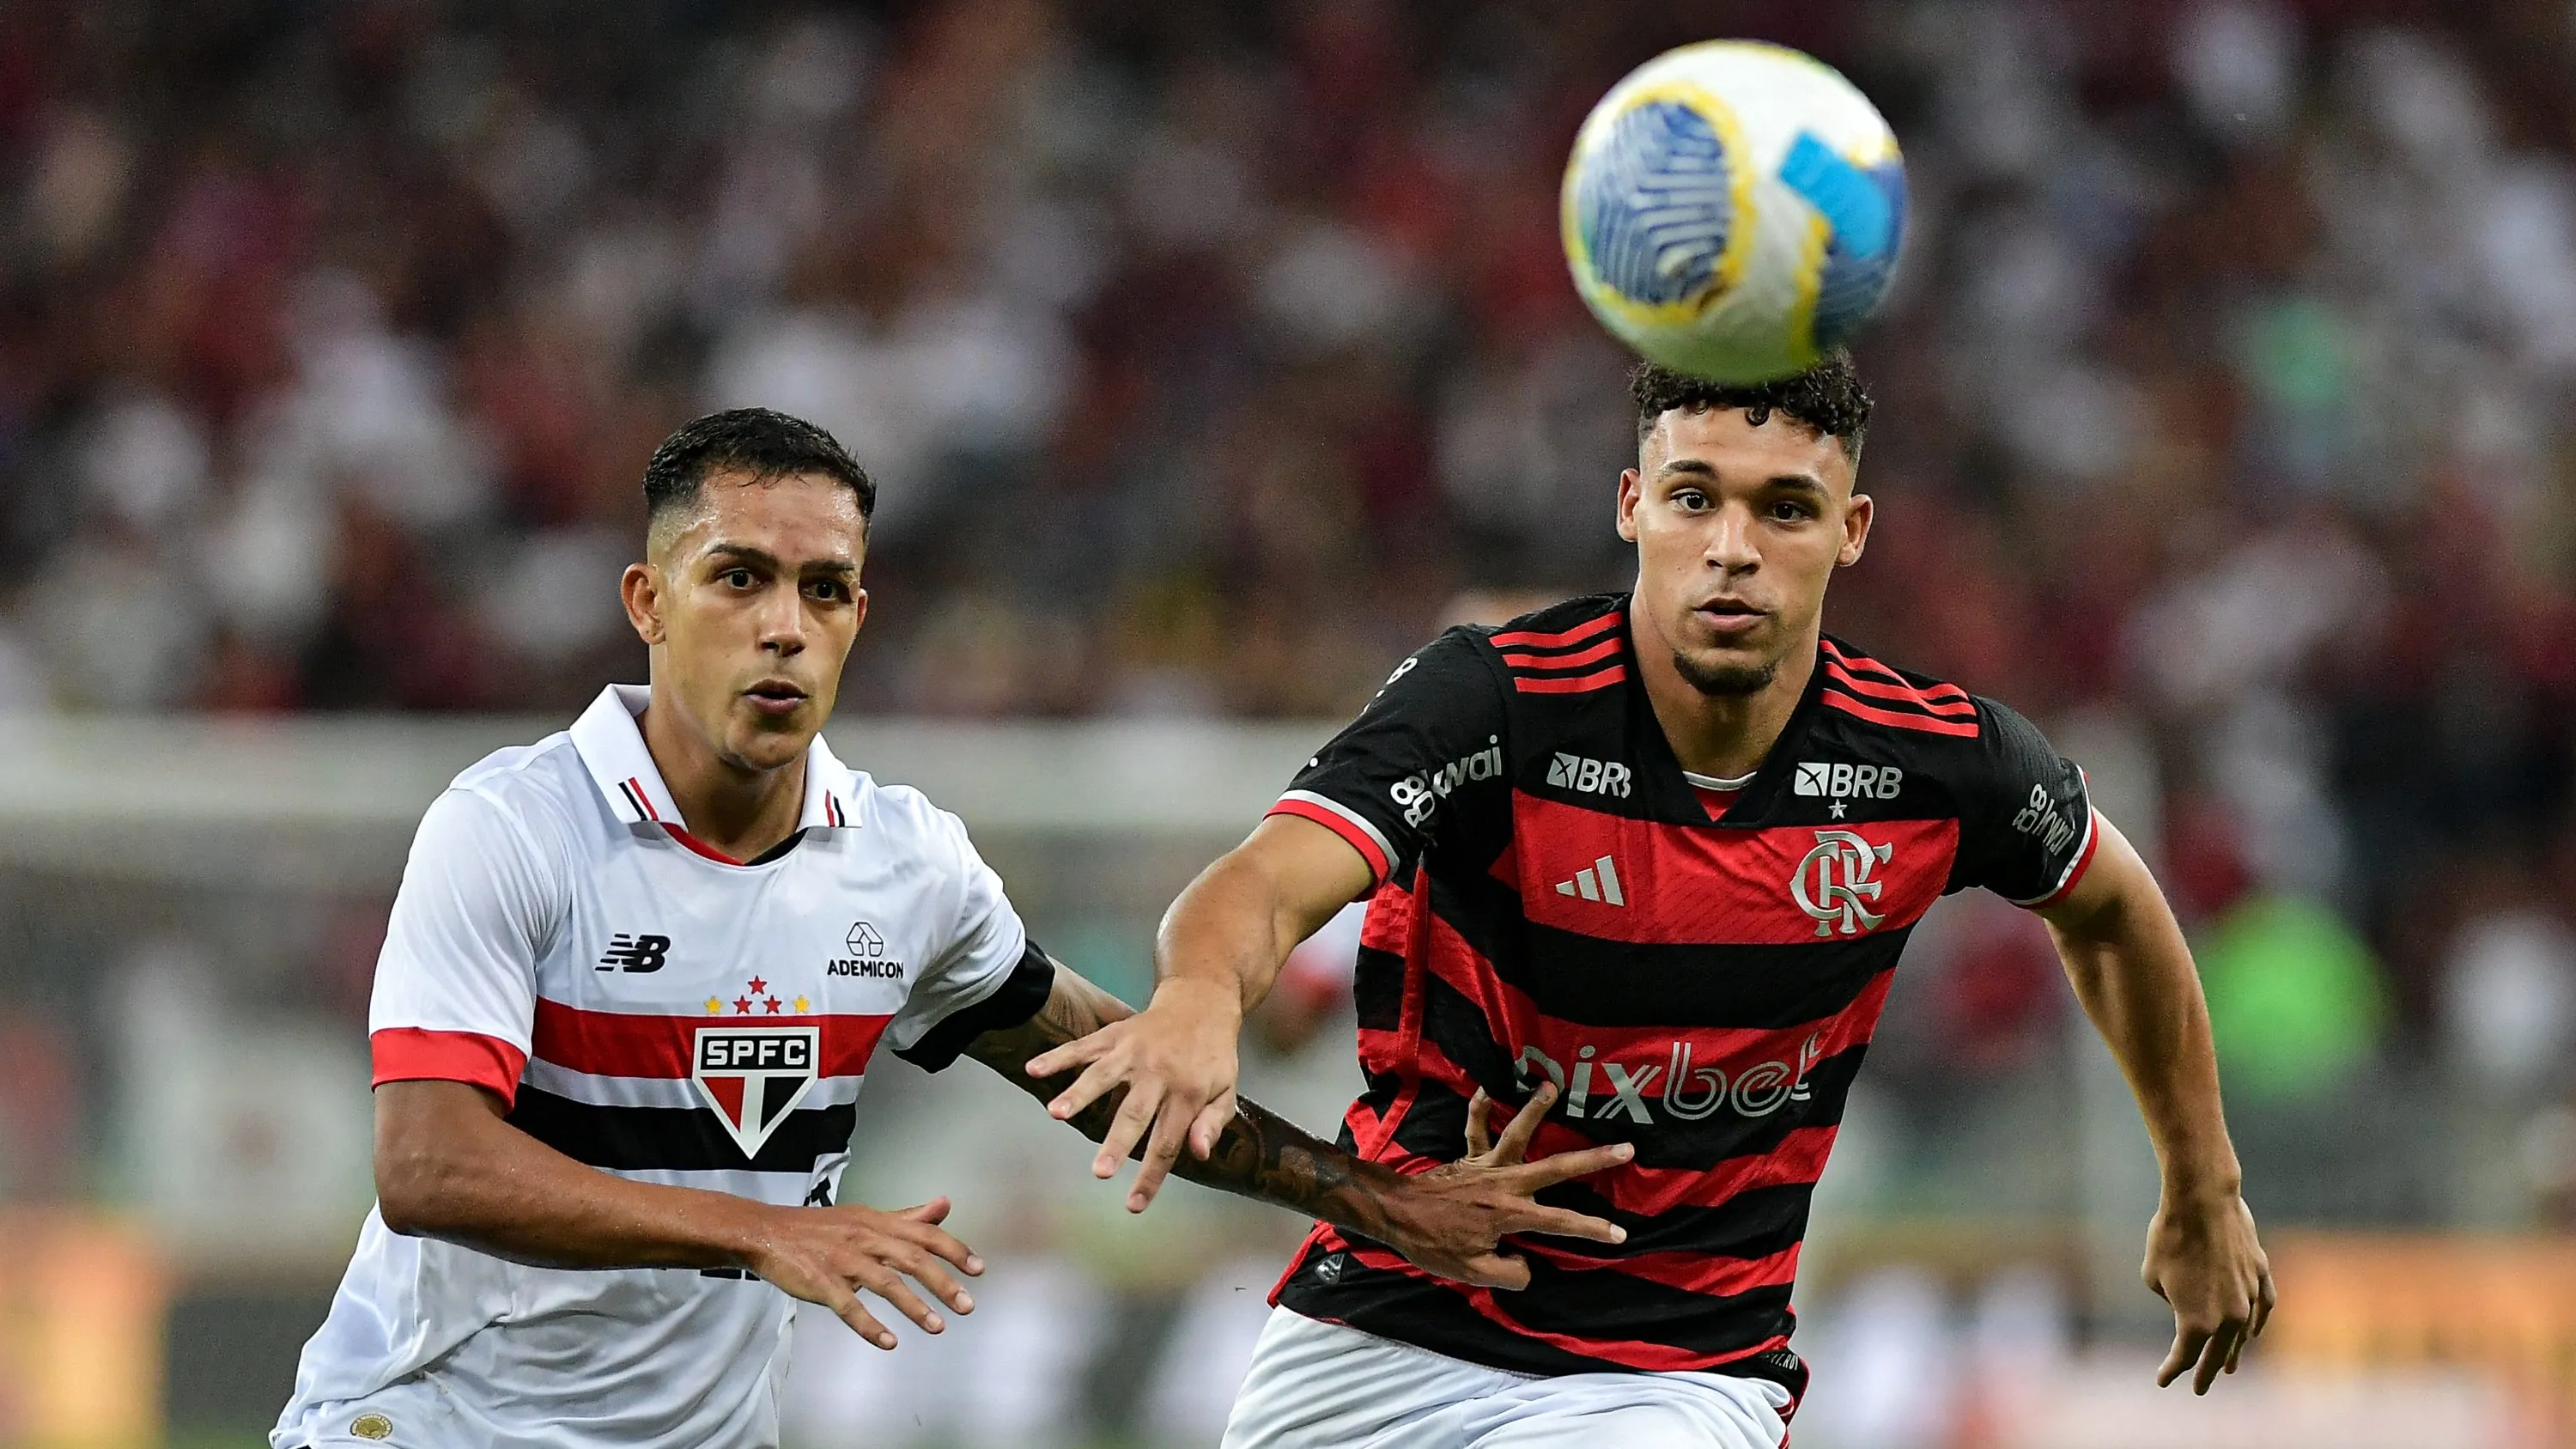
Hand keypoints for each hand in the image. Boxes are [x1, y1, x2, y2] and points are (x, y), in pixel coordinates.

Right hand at [743, 1196, 983, 1349]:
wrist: (768, 1232)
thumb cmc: (820, 1228)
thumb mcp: (866, 1216)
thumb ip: (907, 1217)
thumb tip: (944, 1205)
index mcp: (878, 1222)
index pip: (924, 1234)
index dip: (954, 1250)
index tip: (979, 1269)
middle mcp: (865, 1238)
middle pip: (912, 1259)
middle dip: (943, 1283)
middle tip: (967, 1306)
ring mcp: (842, 1260)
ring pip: (886, 1283)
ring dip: (914, 1307)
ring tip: (938, 1327)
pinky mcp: (821, 1282)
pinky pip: (848, 1306)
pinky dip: (869, 1325)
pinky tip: (888, 1341)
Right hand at [1024, 976, 1242, 1211]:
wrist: (1201, 1003)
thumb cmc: (1213, 1057)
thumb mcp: (1227, 1090)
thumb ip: (1212, 1123)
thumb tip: (1199, 1154)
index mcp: (1187, 1093)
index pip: (1167, 1142)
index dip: (1151, 1176)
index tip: (1133, 1205)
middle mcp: (1158, 1074)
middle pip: (1133, 1114)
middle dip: (1116, 1144)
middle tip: (1099, 1172)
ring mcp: (1133, 1052)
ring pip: (1102, 1076)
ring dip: (1078, 1094)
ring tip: (1056, 1114)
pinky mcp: (1115, 1035)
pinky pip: (1083, 1046)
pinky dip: (1058, 1057)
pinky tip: (1035, 1069)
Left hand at [1371, 1083, 1633, 1289]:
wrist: (1397, 1214)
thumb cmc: (1433, 1244)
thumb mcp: (1473, 1272)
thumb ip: (1508, 1272)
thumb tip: (1528, 1263)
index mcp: (1510, 1214)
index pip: (1560, 1223)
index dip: (1592, 1229)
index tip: (1621, 1234)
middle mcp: (1505, 1183)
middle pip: (1556, 1168)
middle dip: (1593, 1159)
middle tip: (1625, 1147)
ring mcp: (1487, 1166)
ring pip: (1518, 1132)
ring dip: (1535, 1109)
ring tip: (1552, 1087)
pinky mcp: (1468, 1158)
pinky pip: (1475, 1128)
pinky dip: (1481, 1108)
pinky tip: (1487, 1087)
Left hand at [2143, 1190, 2274, 1392]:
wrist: (2202, 1202)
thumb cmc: (2168, 1237)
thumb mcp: (2153, 1277)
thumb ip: (2171, 1300)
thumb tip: (2186, 1303)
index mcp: (2198, 1322)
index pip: (2184, 1357)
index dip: (2172, 1371)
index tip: (2163, 1382)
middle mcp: (2229, 1317)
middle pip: (2218, 1353)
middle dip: (2206, 1372)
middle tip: (2200, 1388)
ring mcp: (2250, 1297)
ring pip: (2244, 1334)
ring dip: (2235, 1351)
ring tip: (2229, 1367)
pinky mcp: (2261, 1275)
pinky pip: (2263, 1307)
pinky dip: (2258, 1322)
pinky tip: (2253, 1331)